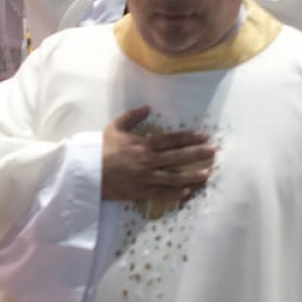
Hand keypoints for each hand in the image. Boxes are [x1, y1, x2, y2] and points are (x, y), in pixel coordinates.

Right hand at [100, 106, 215, 203]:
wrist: (88, 171)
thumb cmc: (101, 149)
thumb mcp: (114, 127)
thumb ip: (132, 116)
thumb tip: (148, 107)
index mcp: (143, 144)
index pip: (171, 140)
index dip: (188, 137)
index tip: (204, 136)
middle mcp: (148, 160)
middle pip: (177, 157)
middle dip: (197, 154)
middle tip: (213, 152)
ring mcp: (145, 178)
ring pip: (173, 177)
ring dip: (191, 176)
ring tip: (206, 175)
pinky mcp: (140, 191)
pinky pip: (161, 193)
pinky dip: (174, 193)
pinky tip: (186, 192)